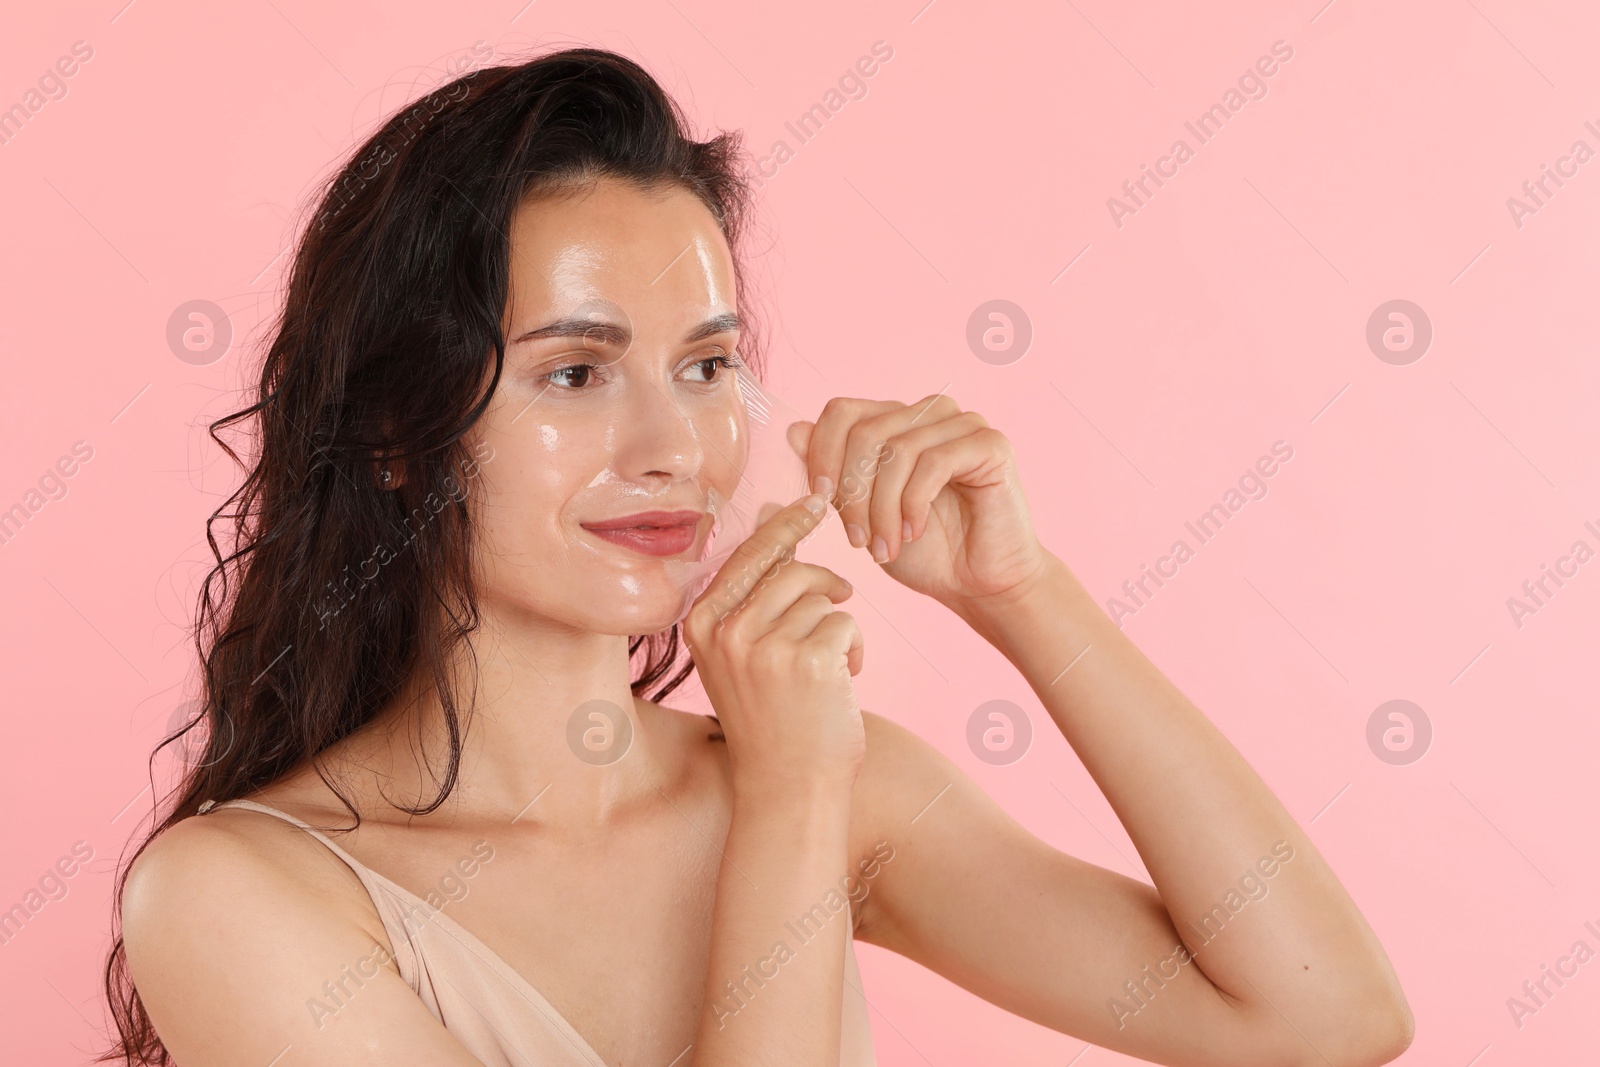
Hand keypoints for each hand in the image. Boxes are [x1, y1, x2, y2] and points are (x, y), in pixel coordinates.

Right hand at [681, 494, 865, 800]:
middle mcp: (725, 631)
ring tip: (833, 665)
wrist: (788, 789)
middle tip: (842, 598)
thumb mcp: (746, 651)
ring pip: (822, 597)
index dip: (785, 523)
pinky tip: (843, 683)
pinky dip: (855, 650)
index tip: (815, 501)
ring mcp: (764, 646)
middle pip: (790, 569)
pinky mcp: (807, 660)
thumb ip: (756, 587)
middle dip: (825, 583)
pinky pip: (846, 624)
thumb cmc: (772, 719)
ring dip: (839, 626)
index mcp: (701, 624)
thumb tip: (774, 508)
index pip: (748, 553)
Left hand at [791, 395, 1051, 609]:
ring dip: (882, 508)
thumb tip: (793, 429)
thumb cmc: (924, 552)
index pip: (842, 411)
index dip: (822, 453)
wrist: (978, 585)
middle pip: (866, 431)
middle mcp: (928, 413)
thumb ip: (833, 475)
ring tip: (885, 546)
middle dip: (852, 493)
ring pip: (897, 450)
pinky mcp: (990, 445)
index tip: (818, 499)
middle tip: (856, 540)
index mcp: (896, 422)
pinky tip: (914, 532)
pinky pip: (934, 462)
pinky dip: (914, 503)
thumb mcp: (862, 514)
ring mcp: (962, 424)